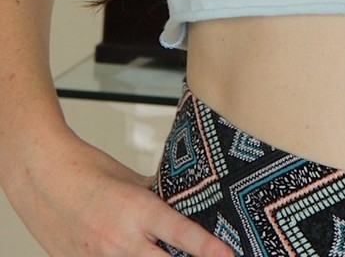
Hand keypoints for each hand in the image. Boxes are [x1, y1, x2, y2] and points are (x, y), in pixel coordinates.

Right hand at [5, 129, 234, 256]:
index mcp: (137, 209)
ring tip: (164, 252)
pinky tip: (135, 252)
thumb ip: (155, 199)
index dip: (207, 248)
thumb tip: (180, 207)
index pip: (182, 233)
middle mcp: (121, 239)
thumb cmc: (86, 170)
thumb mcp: (130, 179)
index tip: (228, 256)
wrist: (43, 177)